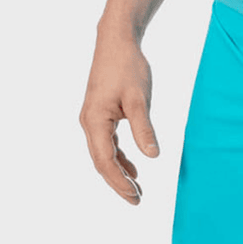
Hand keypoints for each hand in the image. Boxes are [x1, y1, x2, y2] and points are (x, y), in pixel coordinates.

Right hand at [79, 30, 159, 203]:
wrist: (116, 41)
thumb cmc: (127, 66)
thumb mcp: (139, 99)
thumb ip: (144, 129)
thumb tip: (153, 156)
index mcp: (95, 120)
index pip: (105, 160)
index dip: (119, 181)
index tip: (135, 196)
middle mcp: (89, 123)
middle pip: (102, 163)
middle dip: (118, 183)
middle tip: (137, 201)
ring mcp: (93, 120)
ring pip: (104, 156)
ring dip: (119, 174)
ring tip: (137, 191)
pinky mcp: (100, 116)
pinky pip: (108, 145)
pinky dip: (119, 159)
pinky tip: (133, 170)